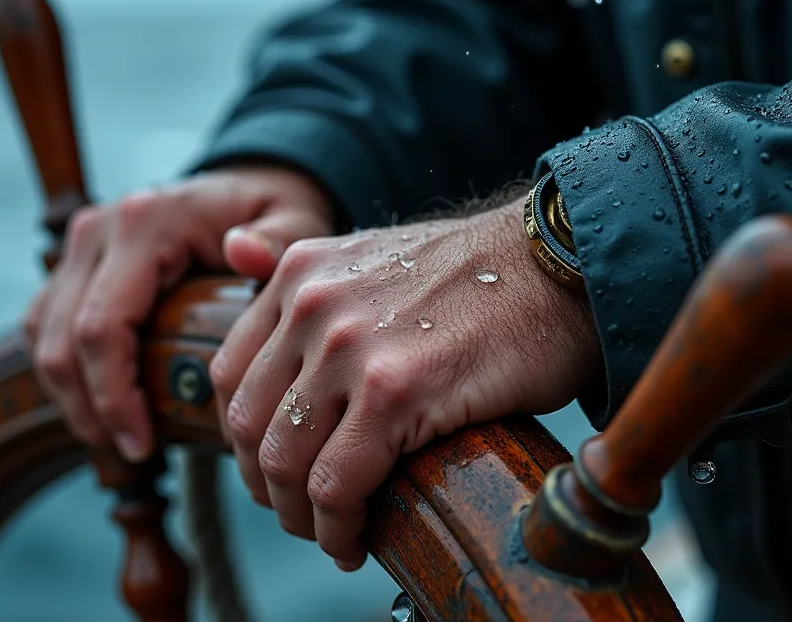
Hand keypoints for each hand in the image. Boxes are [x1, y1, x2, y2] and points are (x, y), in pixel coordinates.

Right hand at [23, 166, 334, 459]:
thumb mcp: (293, 221)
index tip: (144, 444)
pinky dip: (63, 373)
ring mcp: (78, 244)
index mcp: (146, 223)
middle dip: (90, 408)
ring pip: (43, 335)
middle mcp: (99, 228)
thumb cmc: (273, 211)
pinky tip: (99, 409)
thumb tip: (245, 250)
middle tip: (133, 453)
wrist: (244, 187)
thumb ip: (278, 239)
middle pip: (62, 339)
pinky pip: (44, 325)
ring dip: (70, 397)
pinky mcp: (72, 263)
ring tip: (118, 440)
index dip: (113, 396)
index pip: (102, 325)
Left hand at [208, 195, 599, 569]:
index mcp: (299, 272)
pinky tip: (357, 541)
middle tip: (301, 515)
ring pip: (284, 463)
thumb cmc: (480, 275)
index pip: (230, 376)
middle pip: (248, 426)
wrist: (561, 264)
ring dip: (300, 518)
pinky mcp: (394, 390)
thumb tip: (232, 250)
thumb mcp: (374, 255)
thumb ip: (308, 277)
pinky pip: (336, 484)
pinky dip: (338, 528)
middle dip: (267, 488)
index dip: (246, 441)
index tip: (276, 472)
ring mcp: (348, 346)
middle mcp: (311, 303)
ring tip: (333, 533)